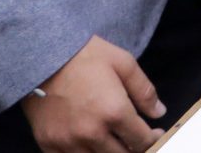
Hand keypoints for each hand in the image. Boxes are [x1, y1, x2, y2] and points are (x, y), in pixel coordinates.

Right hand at [21, 35, 163, 151]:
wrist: (41, 57)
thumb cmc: (85, 56)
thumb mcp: (123, 63)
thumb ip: (144, 91)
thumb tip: (158, 112)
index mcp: (114, 112)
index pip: (141, 140)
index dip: (153, 139)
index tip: (155, 134)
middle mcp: (92, 133)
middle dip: (133, 148)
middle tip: (135, 139)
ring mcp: (68, 142)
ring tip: (115, 142)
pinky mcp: (48, 144)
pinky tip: (90, 145)